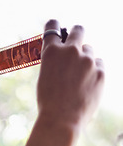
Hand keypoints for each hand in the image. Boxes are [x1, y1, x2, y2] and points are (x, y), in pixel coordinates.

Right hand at [18, 20, 104, 145]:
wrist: (61, 119)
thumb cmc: (48, 100)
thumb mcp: (45, 75)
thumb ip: (56, 60)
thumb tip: (68, 51)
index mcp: (52, 51)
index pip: (52, 26)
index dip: (54, 26)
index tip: (56, 29)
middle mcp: (71, 51)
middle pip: (78, 30)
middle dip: (76, 35)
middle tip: (74, 45)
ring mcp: (88, 61)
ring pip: (89, 51)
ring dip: (85, 59)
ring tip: (77, 77)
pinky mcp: (101, 72)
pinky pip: (98, 65)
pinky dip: (93, 72)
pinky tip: (85, 85)